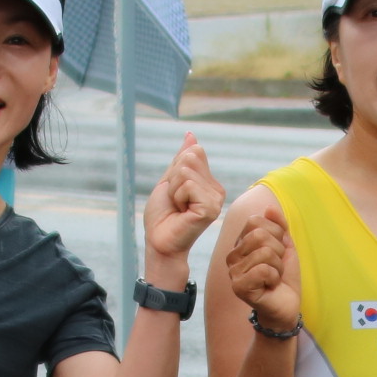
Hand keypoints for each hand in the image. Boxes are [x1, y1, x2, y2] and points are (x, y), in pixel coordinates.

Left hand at [144, 133, 224, 266]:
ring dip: (173, 190)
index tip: (175, 192)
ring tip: (178, 208)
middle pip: (191, 158)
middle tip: (175, 201)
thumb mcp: (169, 181)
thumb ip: (181, 159)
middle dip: (173, 179)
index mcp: (210, 183)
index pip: (194, 152)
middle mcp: (217, 190)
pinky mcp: (211, 208)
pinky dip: (177, 197)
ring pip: (186, 171)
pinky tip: (182, 213)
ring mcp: (216, 200)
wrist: (159, 241)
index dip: (175, 169)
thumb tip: (190, 135)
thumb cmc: (162, 215)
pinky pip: (188, 185)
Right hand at [227, 207, 298, 334]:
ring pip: (264, 253)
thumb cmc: (284, 276)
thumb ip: (279, 225)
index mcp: (241, 243)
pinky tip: (270, 286)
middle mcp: (233, 256)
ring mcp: (233, 272)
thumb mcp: (285, 245)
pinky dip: (275, 277)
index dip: (276, 234)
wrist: (287, 304)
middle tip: (276, 267)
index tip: (278, 251)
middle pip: (259, 236)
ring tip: (273, 277)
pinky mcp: (238, 287)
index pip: (256, 221)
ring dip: (278, 266)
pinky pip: (263, 270)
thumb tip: (270, 208)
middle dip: (278, 251)